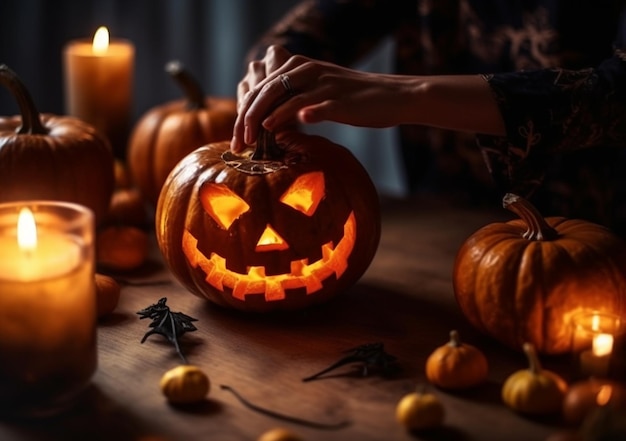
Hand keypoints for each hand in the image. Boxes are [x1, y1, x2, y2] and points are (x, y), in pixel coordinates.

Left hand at [231, 46, 416, 152]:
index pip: (262, 87)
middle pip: (267, 90)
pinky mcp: (339, 100)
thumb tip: (267, 123)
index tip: (236, 138)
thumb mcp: (320, 94)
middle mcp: (309, 71)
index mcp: (301, 67)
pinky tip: (276, 130)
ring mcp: (324, 84)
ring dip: (263, 118)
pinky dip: (292, 116)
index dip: (244, 112)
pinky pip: (311, 106)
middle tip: (238, 143)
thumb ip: (294, 101)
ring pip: (284, 96)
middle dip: (247, 118)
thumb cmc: (355, 101)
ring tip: (251, 139)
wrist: (393, 96)